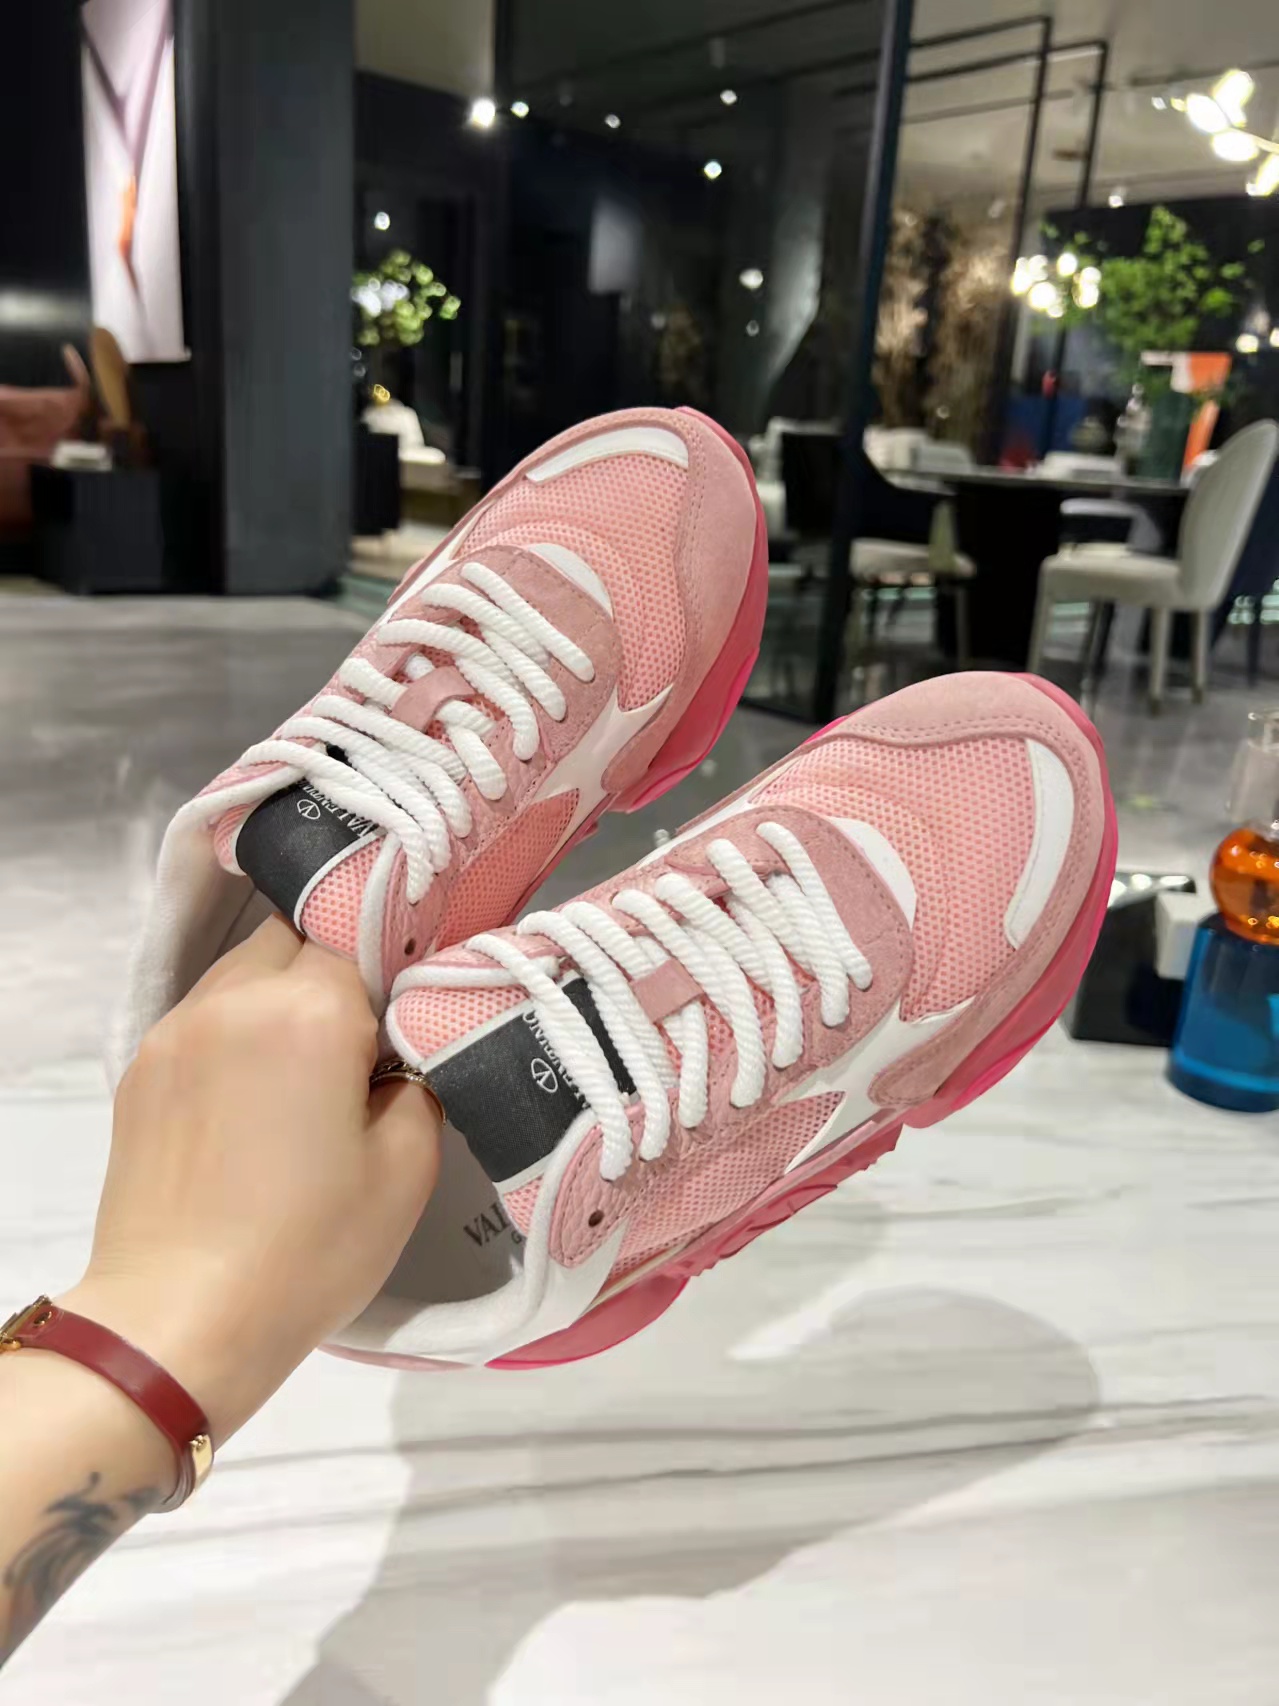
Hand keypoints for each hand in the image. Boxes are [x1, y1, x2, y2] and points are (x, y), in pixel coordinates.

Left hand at [60, 917, 439, 1441]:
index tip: (411, 1020)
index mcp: (309, 1010)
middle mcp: (234, 998)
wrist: (178, 1322)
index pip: (365, 936)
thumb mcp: (406, 1170)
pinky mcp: (141, 1068)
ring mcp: (176, 1029)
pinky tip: (255, 1100)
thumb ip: (420, 1081)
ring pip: (245, 969)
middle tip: (363, 1045)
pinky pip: (204, 1016)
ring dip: (283, 997)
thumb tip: (402, 1055)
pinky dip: (238, 1034)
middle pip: (298, 937)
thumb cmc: (305, 1252)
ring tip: (306, 1073)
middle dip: (336, 973)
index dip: (396, 972)